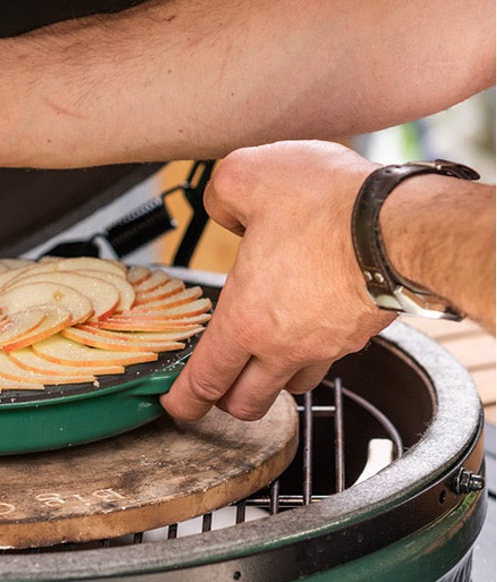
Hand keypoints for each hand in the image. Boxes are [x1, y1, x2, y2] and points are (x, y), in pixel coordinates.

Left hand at [161, 140, 394, 421]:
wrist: (404, 221)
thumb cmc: (327, 206)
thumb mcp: (247, 176)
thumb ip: (222, 196)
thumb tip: (225, 206)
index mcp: (245, 321)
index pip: (205, 380)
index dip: (185, 401)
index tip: (177, 405)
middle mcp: (284, 345)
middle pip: (248, 402)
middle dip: (228, 401)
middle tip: (219, 387)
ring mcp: (327, 345)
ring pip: (293, 384)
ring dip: (274, 378)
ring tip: (266, 354)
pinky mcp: (361, 333)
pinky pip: (332, 355)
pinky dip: (314, 350)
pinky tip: (311, 319)